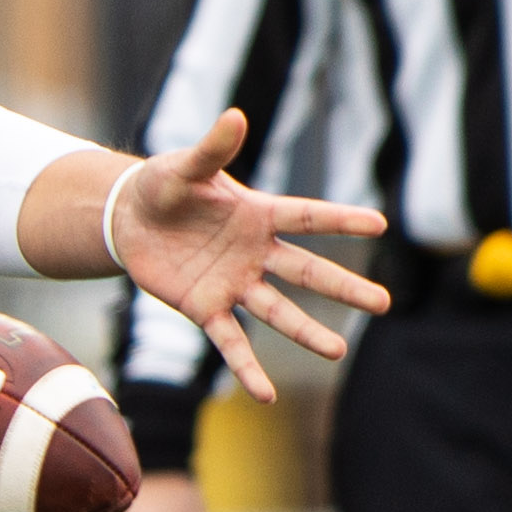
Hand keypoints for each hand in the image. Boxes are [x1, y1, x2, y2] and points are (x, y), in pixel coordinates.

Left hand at [74, 112, 391, 402]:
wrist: (128, 218)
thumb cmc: (163, 185)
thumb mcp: (185, 166)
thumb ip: (212, 148)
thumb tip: (235, 116)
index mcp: (257, 213)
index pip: (307, 217)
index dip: (341, 220)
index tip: (380, 223)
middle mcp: (254, 252)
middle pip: (307, 272)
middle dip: (343, 288)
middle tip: (383, 303)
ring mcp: (233, 283)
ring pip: (278, 311)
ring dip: (306, 333)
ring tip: (337, 353)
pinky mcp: (206, 309)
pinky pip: (231, 342)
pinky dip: (247, 368)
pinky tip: (265, 395)